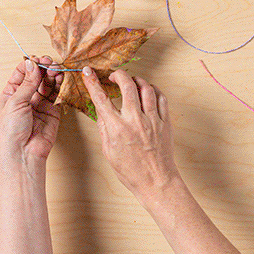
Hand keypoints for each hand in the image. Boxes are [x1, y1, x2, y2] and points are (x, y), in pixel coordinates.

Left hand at [0, 56, 63, 163]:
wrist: (23, 153)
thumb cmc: (11, 131)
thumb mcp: (15, 102)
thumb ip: (27, 83)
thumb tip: (32, 64)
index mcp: (11, 93)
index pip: (22, 73)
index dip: (30, 64)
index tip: (38, 59)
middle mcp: (26, 97)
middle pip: (36, 76)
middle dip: (44, 68)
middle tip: (50, 63)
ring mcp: (39, 103)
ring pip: (48, 83)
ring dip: (52, 75)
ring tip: (57, 69)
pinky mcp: (52, 110)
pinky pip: (57, 94)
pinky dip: (60, 85)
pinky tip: (61, 78)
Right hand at [81, 66, 178, 200]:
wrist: (156, 182)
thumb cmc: (131, 171)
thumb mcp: (109, 152)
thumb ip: (104, 128)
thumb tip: (100, 111)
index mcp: (117, 128)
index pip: (101, 98)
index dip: (92, 82)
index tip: (88, 72)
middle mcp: (134, 120)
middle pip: (127, 85)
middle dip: (119, 75)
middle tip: (115, 76)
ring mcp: (152, 120)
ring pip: (146, 88)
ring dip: (137, 80)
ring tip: (132, 82)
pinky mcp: (165, 122)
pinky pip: (161, 98)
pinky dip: (154, 90)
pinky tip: (148, 92)